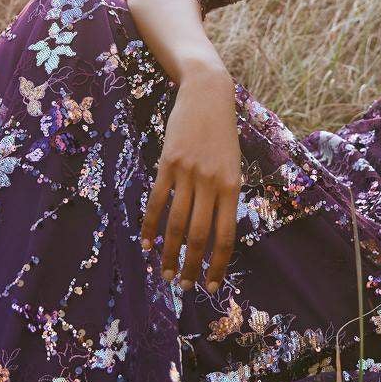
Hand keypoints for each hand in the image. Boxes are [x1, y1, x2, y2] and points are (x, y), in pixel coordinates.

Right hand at [140, 65, 240, 293]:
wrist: (208, 94)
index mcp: (233, 186)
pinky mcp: (168, 163)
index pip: (226, 235)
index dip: (218, 264)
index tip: (211, 286)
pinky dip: (150, 225)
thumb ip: (225, 195)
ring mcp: (188, 173)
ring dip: (170, 252)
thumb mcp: (234, 164)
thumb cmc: (223, 133)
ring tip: (165, 273)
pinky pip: (157, 201)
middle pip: (199, 235)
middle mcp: (211, 182)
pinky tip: (146, 243)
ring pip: (177, 223)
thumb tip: (216, 231)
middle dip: (191, 266)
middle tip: (184, 287)